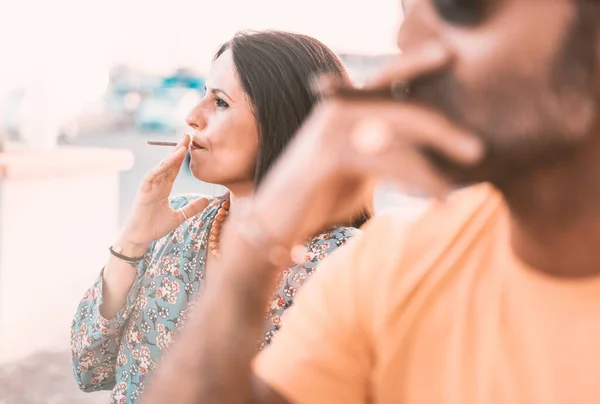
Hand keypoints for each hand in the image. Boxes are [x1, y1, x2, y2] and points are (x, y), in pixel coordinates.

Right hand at [118, 134, 209, 249]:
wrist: (140, 237)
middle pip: (169, 163)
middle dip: (178, 149)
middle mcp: (156, 184)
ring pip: (161, 166)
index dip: (182, 157)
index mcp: (164, 188)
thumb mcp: (179, 216)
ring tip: (182, 145)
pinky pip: (151, 176)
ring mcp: (149, 186)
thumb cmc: (155, 227)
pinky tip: (168, 160)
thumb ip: (192, 208)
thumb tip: (207, 200)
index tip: (192, 145)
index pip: (174, 169)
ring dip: (172, 156)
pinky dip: (160, 167)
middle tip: (188, 136)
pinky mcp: (143, 191)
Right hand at [251, 43, 484, 246]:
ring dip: (434, 159)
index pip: (390, 79)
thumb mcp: (362, 168)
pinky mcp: (328, 152)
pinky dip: (418, 180)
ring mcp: (331, 127)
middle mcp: (339, 108)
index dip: (419, 65)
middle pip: (401, 107)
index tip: (452, 59)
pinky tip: (440, 197)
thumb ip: (389, 152)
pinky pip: (385, 160)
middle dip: (441, 127)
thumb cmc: (322, 194)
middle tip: (476, 150)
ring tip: (464, 180)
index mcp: (348, 106)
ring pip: (397, 131)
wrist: (278, 220)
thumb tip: (430, 154)